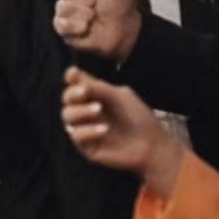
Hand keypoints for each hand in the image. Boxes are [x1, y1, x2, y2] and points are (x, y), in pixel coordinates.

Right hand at [51, 0, 140, 62]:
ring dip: (84, 12)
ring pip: (63, 7)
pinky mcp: (63, 29)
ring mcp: (64, 11)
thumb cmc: (118, 0)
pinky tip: (86, 27)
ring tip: (94, 17)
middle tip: (96, 2)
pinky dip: (77, 26)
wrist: (124, 28)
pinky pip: (61, 23)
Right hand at [62, 67, 182, 193]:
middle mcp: (86, 111)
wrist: (151, 145)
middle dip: (73, 93)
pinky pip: (76, 135)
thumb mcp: (119, 95)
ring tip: (99, 110)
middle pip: (66, 98)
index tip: (74, 74)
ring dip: (81, 111)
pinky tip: (104, 130)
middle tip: (86, 92)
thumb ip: (96, 86)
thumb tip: (70, 72)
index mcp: (93, 96)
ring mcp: (84, 128)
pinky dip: (88, 130)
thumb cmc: (138, 118)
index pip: (74, 84)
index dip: (71, 78)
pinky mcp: (86, 146)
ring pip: (66, 115)